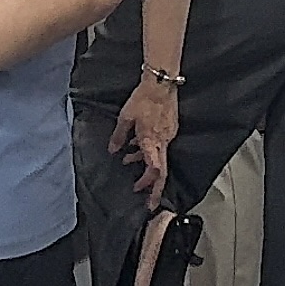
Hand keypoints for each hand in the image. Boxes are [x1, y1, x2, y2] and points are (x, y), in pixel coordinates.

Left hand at [110, 79, 179, 206]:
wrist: (161, 82)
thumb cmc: (143, 98)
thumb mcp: (125, 117)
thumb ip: (119, 136)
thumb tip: (114, 150)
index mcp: (152, 141)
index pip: (154, 169)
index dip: (148, 183)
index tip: (140, 192)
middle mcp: (163, 141)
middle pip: (162, 171)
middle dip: (155, 189)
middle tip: (150, 203)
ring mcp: (169, 135)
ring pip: (160, 157)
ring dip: (147, 165)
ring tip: (129, 162)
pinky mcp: (170, 128)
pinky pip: (160, 145)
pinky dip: (149, 150)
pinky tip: (136, 144)